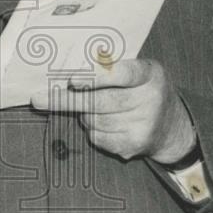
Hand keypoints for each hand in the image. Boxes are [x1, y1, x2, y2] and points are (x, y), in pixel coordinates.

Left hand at [30, 58, 195, 161]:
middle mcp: (150, 100)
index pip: (122, 74)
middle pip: (101, 102)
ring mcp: (143, 126)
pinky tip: (99, 122)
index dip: (96, 77)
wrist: (173, 126)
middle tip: (38, 99)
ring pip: (95, 120)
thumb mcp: (139, 70)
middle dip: (66, 100)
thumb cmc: (144, 89)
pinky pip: (98, 137)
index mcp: (150, 74)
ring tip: (85, 106)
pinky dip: (91, 129)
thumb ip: (112, 67)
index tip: (72, 80)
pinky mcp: (134, 145)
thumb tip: (70, 70)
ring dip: (82, 113)